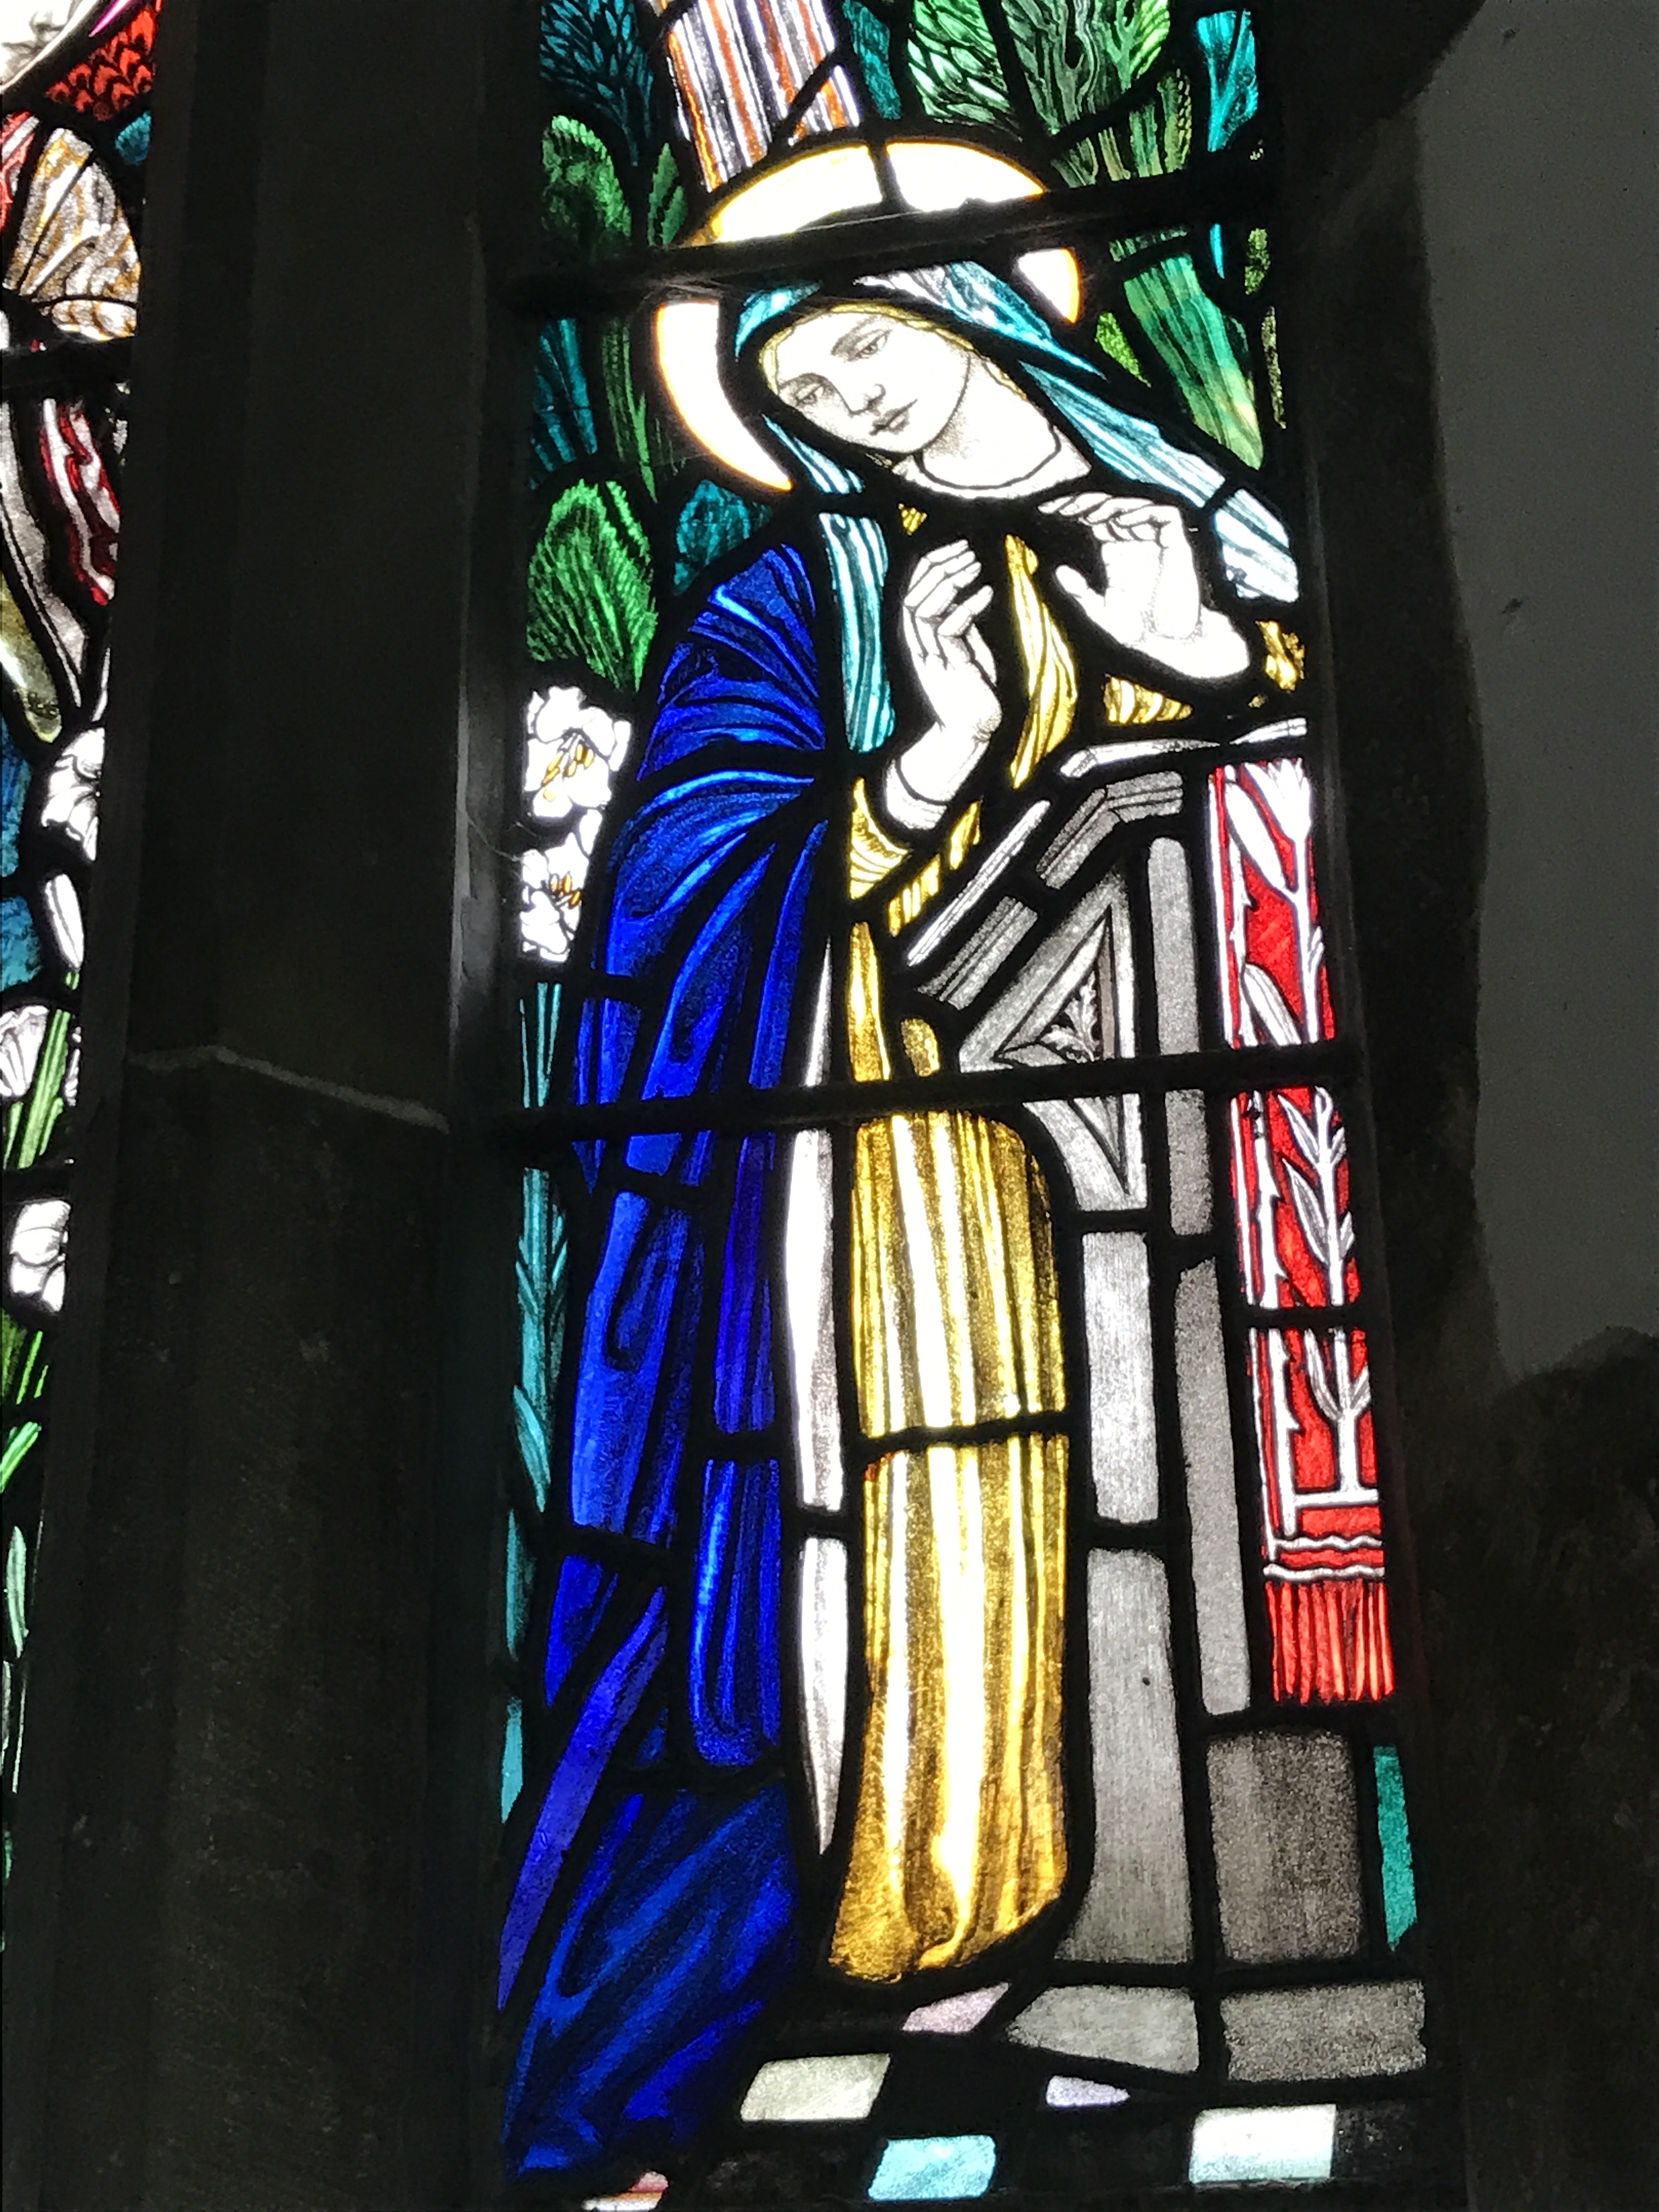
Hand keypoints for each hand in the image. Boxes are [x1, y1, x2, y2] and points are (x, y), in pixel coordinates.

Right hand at [885, 540, 1003, 830]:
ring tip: (974, 564)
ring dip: (949, 581)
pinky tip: (986, 593)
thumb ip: (962, 626)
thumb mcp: (968, 650)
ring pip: (924, 609)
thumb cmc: (973, 692)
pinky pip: (949, 631)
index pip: (914, 592)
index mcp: (921, 639)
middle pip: (914, 595)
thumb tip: (968, 594)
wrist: (970, 733)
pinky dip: (967, 608)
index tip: (958, 548)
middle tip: (967, 551)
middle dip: (939, 567)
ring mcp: (930, 658)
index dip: (932, 565)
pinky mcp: (948, 669)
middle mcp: (919, 647)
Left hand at [1042, 493, 1248, 680]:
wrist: (1171, 645)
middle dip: (1086, 503)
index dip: (1073, 512)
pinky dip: (1144, 514)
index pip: (1092, 520)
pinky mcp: (1177, 545)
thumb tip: (1058, 571)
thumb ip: (1081, 592)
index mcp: (1114, 551)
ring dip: (1112, 506)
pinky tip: (1121, 522)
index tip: (1047, 512)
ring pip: (1135, 507)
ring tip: (1090, 514)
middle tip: (1064, 507)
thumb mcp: (1100, 612)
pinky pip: (1165, 517)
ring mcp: (1156, 541)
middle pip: (1110, 508)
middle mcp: (1134, 541)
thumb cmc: (1139, 631)